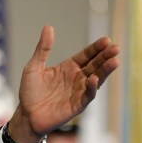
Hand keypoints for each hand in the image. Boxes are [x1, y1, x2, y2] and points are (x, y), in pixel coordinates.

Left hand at [7, 26, 119, 142]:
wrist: (26, 115)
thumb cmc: (29, 92)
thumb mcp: (33, 67)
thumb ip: (43, 49)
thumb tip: (48, 27)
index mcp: (69, 67)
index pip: (87, 55)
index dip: (96, 48)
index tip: (106, 40)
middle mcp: (77, 78)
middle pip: (95, 64)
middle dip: (106, 56)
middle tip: (115, 48)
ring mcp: (79, 91)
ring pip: (97, 78)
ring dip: (105, 71)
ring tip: (114, 61)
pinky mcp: (78, 105)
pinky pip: (88, 95)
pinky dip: (92, 87)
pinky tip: (93, 79)